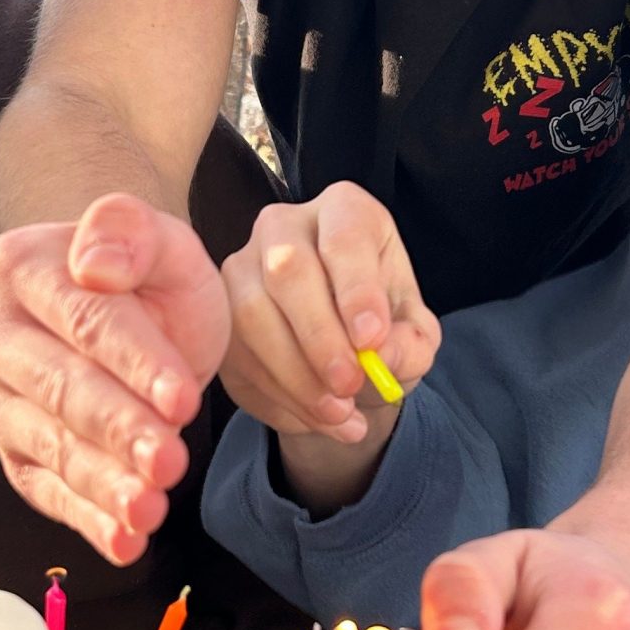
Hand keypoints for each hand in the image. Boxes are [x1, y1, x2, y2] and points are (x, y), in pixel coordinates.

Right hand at [0, 194, 230, 563]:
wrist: (126, 307)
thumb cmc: (144, 275)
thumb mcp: (159, 238)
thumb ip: (129, 231)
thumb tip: (93, 265)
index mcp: (20, 267)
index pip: (84, 322)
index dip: (135, 363)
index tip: (182, 400)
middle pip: (62, 389)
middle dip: (119, 432)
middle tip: (170, 463)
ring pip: (51, 446)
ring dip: (103, 484)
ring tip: (150, 510)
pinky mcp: (12, 451)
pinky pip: (47, 491)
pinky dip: (88, 521)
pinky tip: (125, 542)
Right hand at [221, 183, 438, 442]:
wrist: (340, 356)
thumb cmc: (380, 329)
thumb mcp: (413, 338)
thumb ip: (410, 345)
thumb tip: (383, 355)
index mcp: (345, 212)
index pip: (344, 238)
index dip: (356, 290)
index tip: (372, 340)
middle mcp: (284, 226)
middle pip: (287, 269)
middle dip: (320, 336)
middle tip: (350, 384)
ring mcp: (240, 264)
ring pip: (251, 314)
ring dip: (296, 375)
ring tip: (338, 413)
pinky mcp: (216, 311)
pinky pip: (235, 353)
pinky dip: (276, 395)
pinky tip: (313, 417)